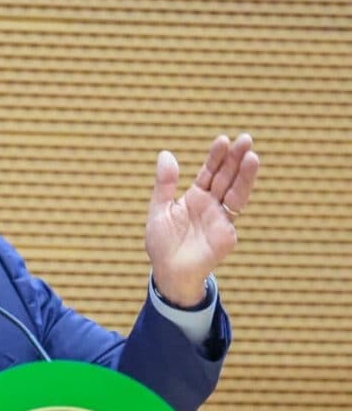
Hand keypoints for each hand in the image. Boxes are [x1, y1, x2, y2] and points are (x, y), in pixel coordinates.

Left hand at [145, 134, 259, 306]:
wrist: (168, 271)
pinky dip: (240, 196)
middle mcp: (211, 204)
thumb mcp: (159, 209)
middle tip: (246, 138)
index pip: (208, 172)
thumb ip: (164, 184)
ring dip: (245, 174)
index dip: (216, 157)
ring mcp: (221, 218)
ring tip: (252, 155)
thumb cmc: (161, 243)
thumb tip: (166, 154)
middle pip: (226, 177)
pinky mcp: (227, 233)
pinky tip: (245, 181)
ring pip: (235, 191)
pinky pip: (234, 212)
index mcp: (195, 197)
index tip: (223, 140)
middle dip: (236, 159)